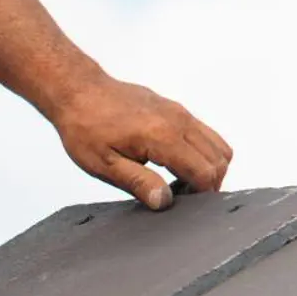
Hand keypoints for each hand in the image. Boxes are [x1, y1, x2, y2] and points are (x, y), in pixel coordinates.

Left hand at [51, 77, 232, 210]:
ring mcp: (179, 112)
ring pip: (217, 145)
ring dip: (207, 167)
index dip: (201, 195)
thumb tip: (163, 201)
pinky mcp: (175, 109)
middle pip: (218, 159)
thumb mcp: (105, 164)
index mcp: (162, 137)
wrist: (78, 91)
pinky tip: (173, 164)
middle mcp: (178, 121)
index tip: (182, 204)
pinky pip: (204, 133)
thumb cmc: (85, 127)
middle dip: (208, 183)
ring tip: (178, 182)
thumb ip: (138, 183)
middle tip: (180, 196)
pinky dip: (201, 153)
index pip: (205, 173)